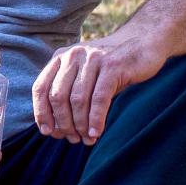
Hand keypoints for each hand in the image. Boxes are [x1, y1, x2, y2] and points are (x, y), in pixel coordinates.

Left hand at [31, 33, 165, 142]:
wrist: (144, 44)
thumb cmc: (112, 68)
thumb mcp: (85, 76)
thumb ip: (70, 95)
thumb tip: (57, 130)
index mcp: (60, 58)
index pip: (41, 87)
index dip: (41, 112)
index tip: (47, 132)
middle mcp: (72, 55)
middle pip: (58, 96)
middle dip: (63, 122)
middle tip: (72, 139)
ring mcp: (92, 59)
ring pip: (78, 99)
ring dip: (80, 124)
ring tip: (86, 139)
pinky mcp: (112, 65)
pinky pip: (99, 98)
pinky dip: (96, 119)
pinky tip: (96, 133)